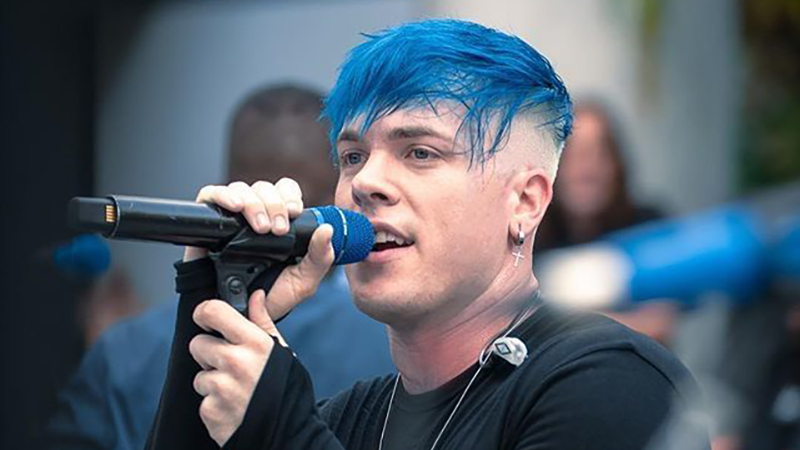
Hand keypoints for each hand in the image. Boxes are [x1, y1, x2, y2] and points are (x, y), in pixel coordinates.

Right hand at [185, 179, 335, 319]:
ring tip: (260, 229)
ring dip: (254, 204)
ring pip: (241, 189)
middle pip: (264, 188)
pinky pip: (210, 196)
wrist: (238, 318)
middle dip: (274, 204)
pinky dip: (223, 196)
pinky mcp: (207, 223)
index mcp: (279, 222)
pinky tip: (235, 207)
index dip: (289, 196)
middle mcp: (255, 216)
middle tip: (277, 229)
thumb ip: (320, 258)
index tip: (294, 212)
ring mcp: (231, 219)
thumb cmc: (269, 298)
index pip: (285, 191)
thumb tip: (328, 229)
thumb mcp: (302, 282)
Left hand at [190, 291, 282, 446]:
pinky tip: (234, 406)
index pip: (212, 312)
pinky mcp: (211, 411)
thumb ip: (263, 322)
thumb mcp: (280, 352)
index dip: (205, 313)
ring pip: (199, 375)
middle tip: (230, 364)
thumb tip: (256, 296)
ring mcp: (221, 388)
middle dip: (209, 353)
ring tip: (237, 390)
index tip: (206, 318)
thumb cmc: (286, 390)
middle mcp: (235, 362)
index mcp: (253, 343)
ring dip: (212, 382)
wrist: (288, 433)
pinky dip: (214, 404)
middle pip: (197, 344)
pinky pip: (203, 400)